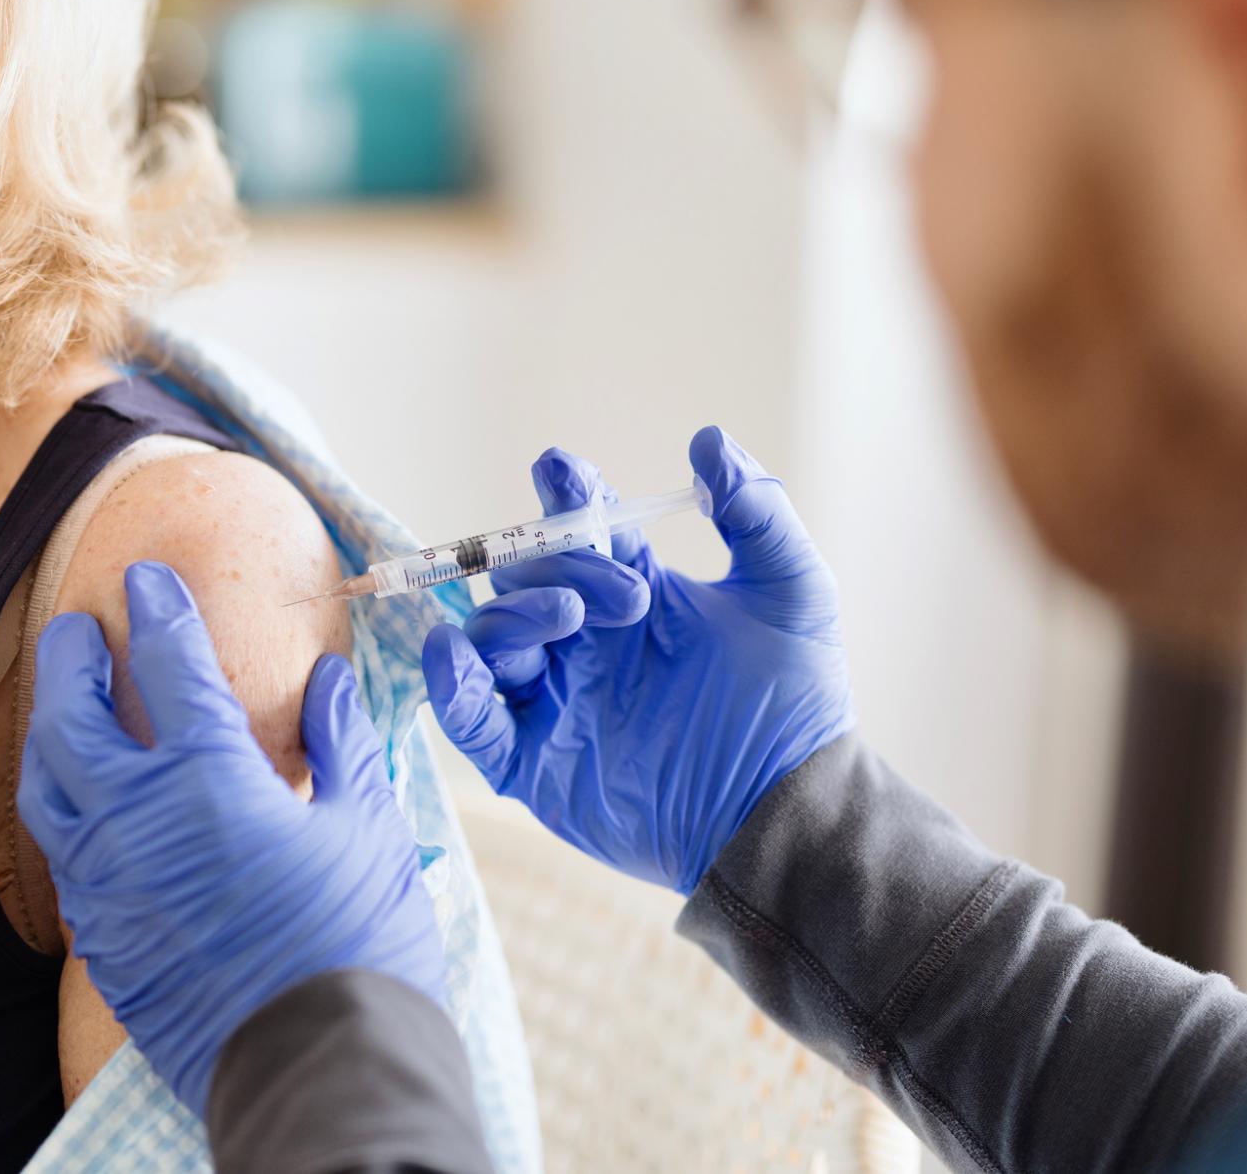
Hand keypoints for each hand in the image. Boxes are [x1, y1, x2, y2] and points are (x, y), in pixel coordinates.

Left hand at [16, 561, 446, 1117]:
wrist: (320, 1072)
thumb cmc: (359, 946)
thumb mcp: (368, 829)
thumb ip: (340, 745)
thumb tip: (325, 682)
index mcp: (208, 780)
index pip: (168, 666)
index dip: (158, 611)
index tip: (147, 577)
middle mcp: (136, 824)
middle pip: (72, 717)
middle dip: (72, 661)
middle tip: (82, 629)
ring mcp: (107, 888)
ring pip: (48, 790)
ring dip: (52, 735)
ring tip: (65, 708)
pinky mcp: (102, 943)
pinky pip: (65, 861)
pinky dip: (69, 816)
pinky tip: (89, 809)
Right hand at [423, 427, 855, 893]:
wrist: (787, 807)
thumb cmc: (796, 704)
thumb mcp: (793, 593)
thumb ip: (757, 513)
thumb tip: (709, 439)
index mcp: (631, 591)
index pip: (577, 529)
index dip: (563, 493)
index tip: (562, 470)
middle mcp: (583, 641)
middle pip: (524, 575)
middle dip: (559, 567)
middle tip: (630, 596)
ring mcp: (553, 699)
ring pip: (490, 635)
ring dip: (515, 615)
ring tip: (571, 623)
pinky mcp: (532, 761)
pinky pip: (469, 717)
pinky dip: (450, 685)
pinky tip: (457, 659)